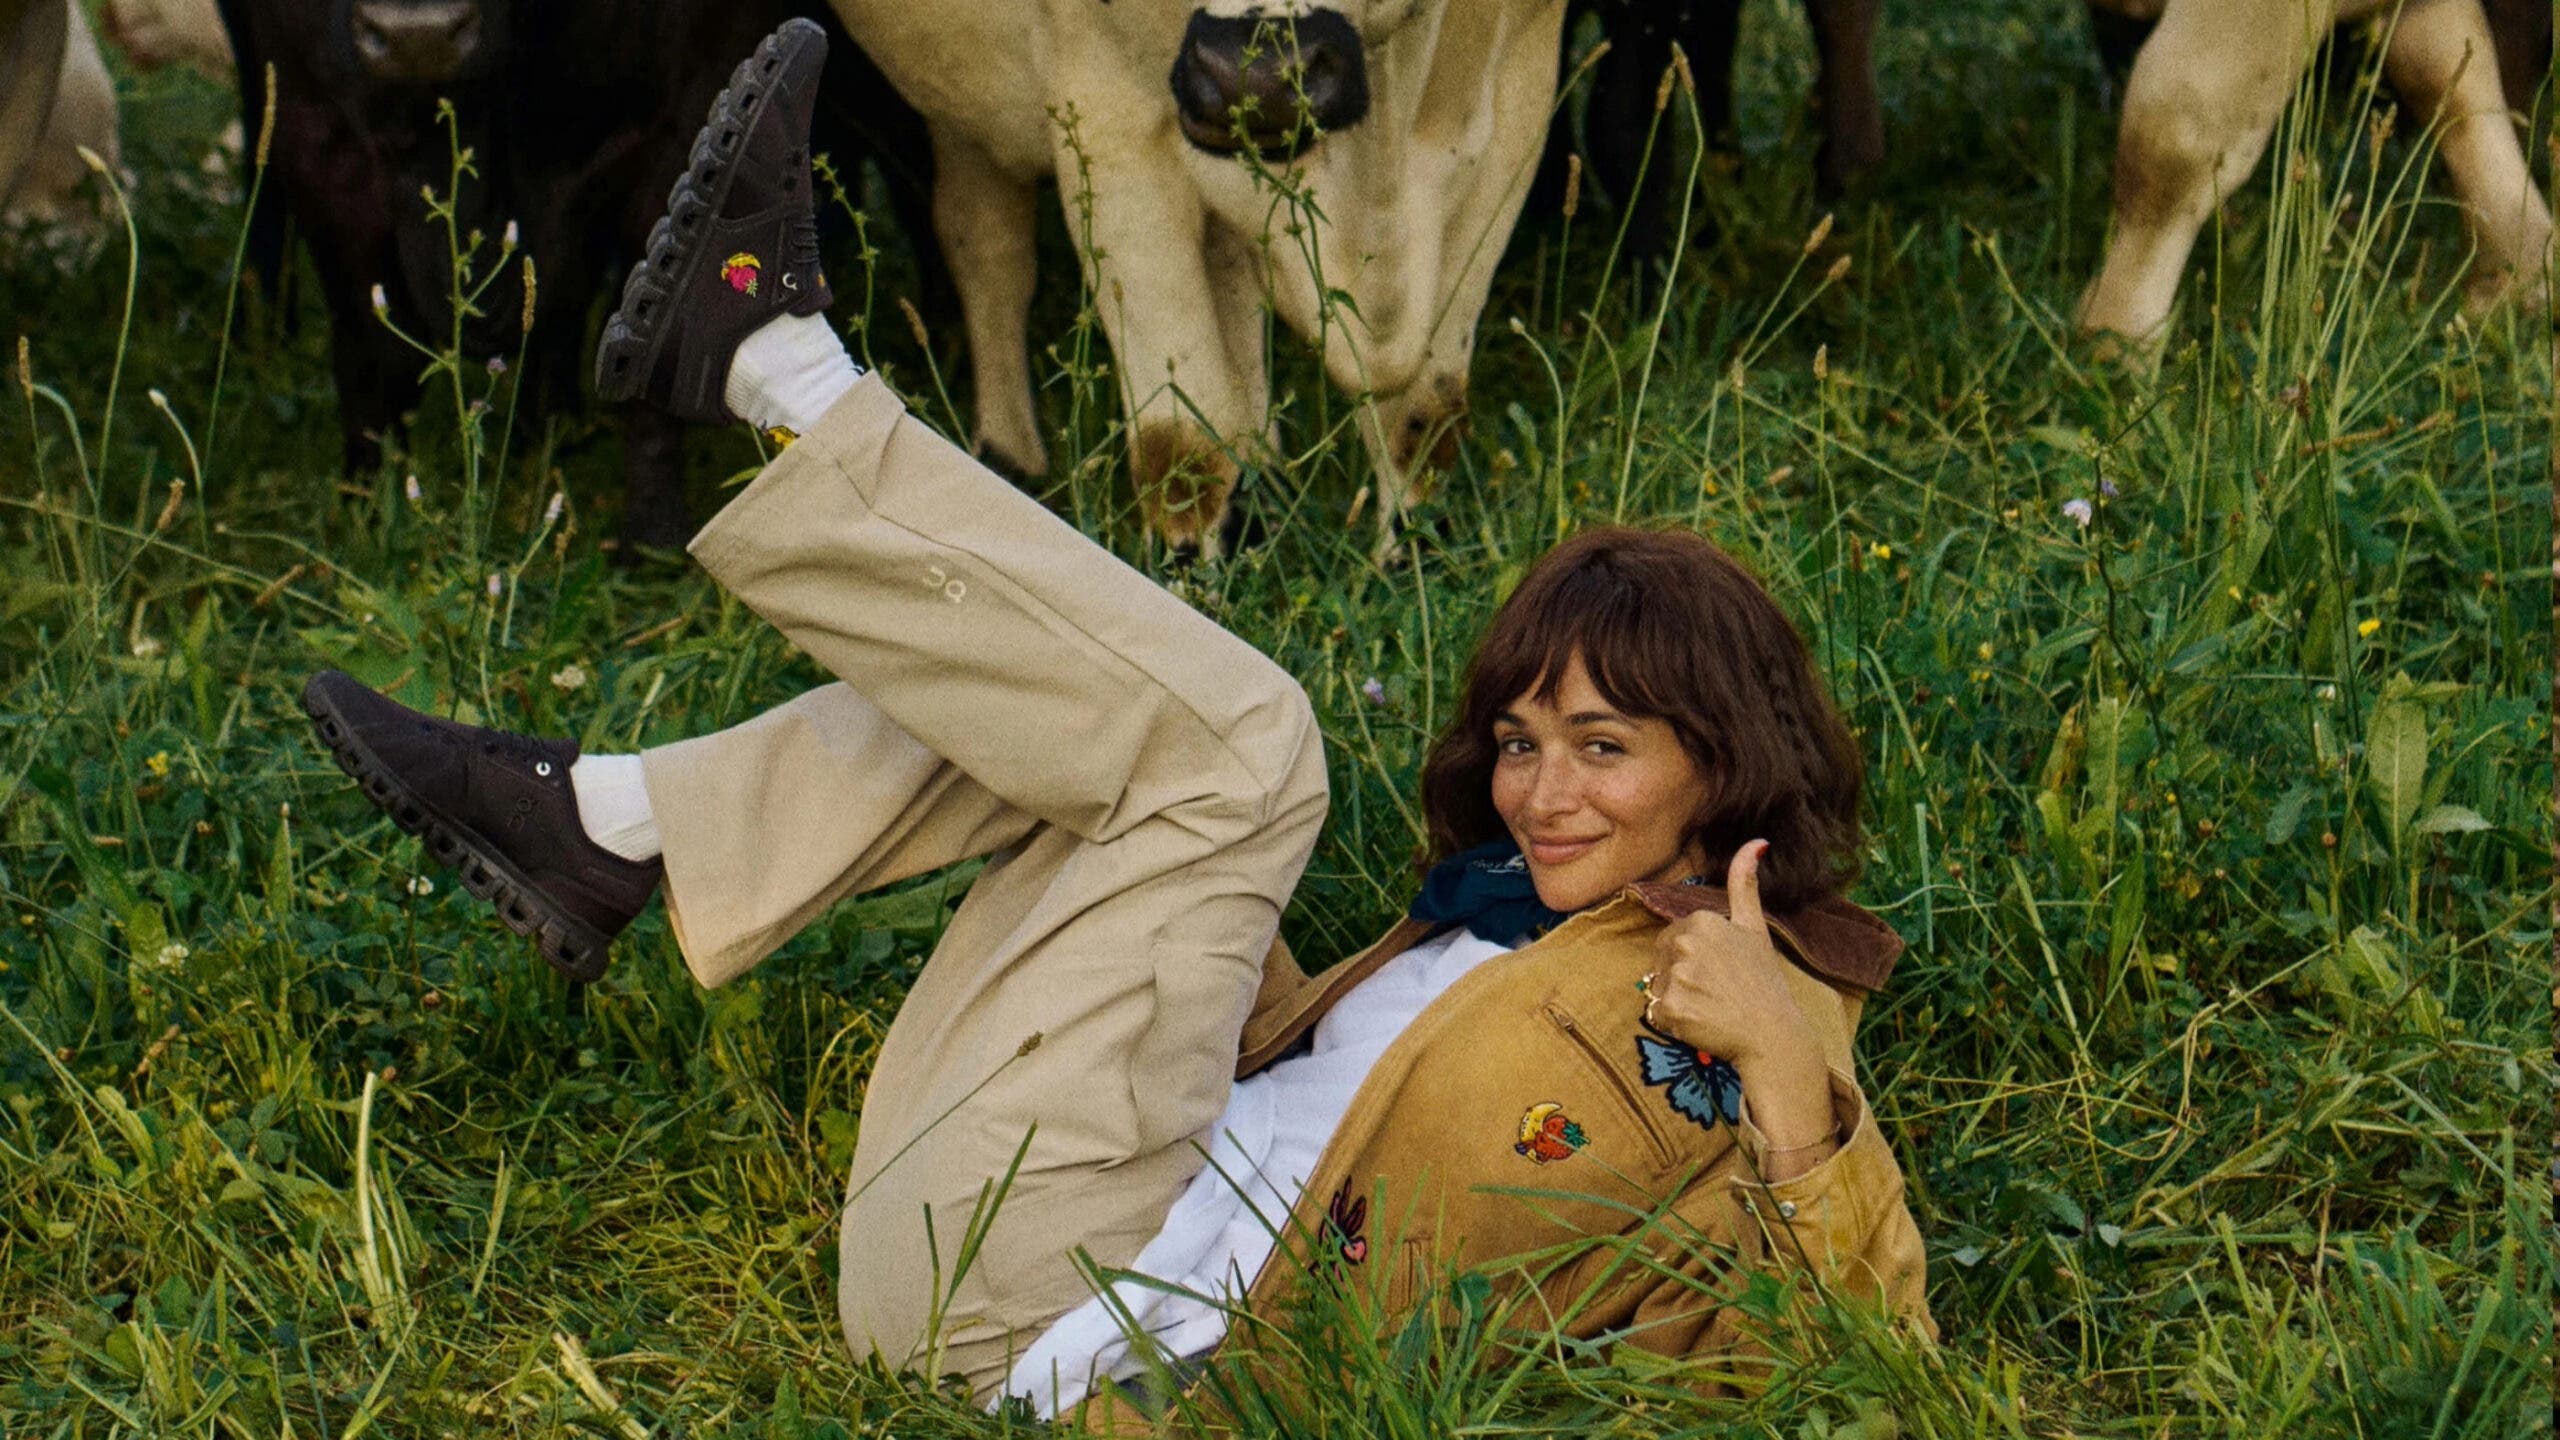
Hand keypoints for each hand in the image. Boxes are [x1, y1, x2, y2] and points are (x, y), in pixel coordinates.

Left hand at [1643, 840, 1812, 1070]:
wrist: (1773, 1035)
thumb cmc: (1764, 981)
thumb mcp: (1754, 927)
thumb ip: (1744, 884)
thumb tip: (1756, 841)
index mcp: (1701, 920)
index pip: (1672, 938)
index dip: (1692, 958)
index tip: (1719, 971)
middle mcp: (1686, 944)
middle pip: (1661, 960)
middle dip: (1680, 976)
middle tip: (1714, 991)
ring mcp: (1677, 977)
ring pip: (1657, 986)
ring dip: (1677, 999)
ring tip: (1709, 1007)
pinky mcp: (1671, 1009)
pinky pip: (1656, 1013)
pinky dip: (1674, 1022)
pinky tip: (1701, 1022)